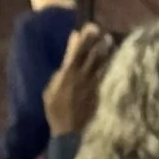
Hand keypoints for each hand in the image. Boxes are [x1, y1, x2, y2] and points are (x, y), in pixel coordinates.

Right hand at [42, 23, 113, 139]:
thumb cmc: (55, 110)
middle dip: (95, 40)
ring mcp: (92, 84)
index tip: (85, 28)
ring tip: (109, 40)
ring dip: (104, 51)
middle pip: (91, 54)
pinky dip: (106, 66)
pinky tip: (109, 60)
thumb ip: (58, 76)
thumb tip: (64, 66)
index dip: (82, 39)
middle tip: (99, 28)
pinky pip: (103, 76)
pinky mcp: (98, 92)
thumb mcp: (50, 91)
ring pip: (100, 64)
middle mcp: (81, 76)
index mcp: (67, 74)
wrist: (68, 130)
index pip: (76, 52)